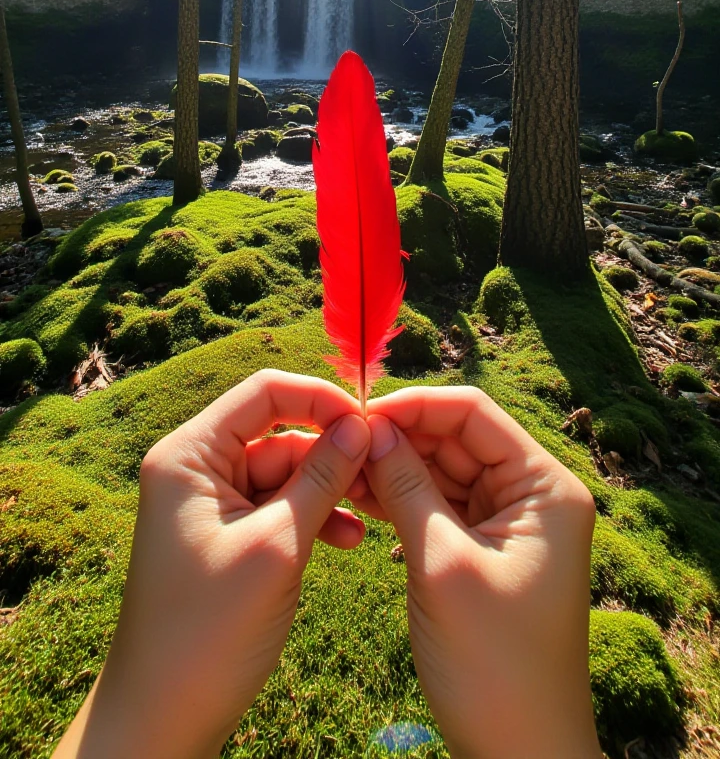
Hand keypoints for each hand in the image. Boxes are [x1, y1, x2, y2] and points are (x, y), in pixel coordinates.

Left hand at [53, 369, 369, 758]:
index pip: (264, 393)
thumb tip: (362, 425)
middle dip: (330, 453)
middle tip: (381, 478)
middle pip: (277, 432)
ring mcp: (208, 503)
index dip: (321, 399)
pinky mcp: (225, 536)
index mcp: (189, 454)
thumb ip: (321, 478)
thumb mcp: (276, 547)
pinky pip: (277, 507)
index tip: (371, 423)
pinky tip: (347, 540)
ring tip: (368, 520)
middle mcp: (194, 468)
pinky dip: (311, 518)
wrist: (161, 718)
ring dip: (327, 491)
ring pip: (284, 472)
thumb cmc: (208, 633)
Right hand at [355, 386, 601, 758]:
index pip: (474, 414)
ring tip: (340, 470)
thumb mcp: (442, 566)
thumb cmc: (494, 666)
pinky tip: (360, 497)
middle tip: (338, 445)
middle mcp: (535, 496)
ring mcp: (512, 525)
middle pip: (458, 439)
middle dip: (400, 437)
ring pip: (444, 472)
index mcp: (546, 487)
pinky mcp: (488, 553)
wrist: (522, 755)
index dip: (414, 406)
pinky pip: (441, 507)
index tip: (357, 415)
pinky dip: (403, 501)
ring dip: (396, 469)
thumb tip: (373, 429)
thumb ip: (407, 488)